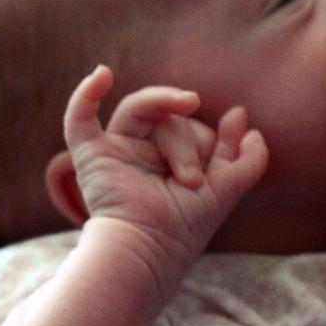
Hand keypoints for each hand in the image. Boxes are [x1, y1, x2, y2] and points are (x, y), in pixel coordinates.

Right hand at [64, 65, 268, 267]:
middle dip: (188, 146)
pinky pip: (79, 117)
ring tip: (185, 172)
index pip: (192, 125)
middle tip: (192, 183)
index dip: (210, 140)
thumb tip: (241, 115)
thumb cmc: (186, 227)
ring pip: (141, 109)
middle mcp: (142, 150)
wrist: (151, 250)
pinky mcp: (90, 156)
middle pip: (169, 117)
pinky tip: (102, 75)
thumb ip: (246, 158)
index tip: (219, 163)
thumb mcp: (227, 189)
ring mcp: (116, 150)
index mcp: (170, 157)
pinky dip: (85, 94)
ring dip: (169, 136)